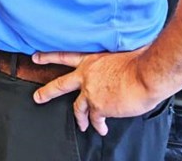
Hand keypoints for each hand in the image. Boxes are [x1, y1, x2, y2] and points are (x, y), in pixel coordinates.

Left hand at [32, 46, 160, 135]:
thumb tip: (119, 63)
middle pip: (60, 85)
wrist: (146, 75)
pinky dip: (98, 125)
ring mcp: (91, 92)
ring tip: (80, 125)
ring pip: (78, 108)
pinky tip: (101, 129)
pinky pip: (95, 120)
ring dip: (79, 118)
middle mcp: (87, 76)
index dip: (49, 57)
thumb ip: (112, 61)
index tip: (36, 57)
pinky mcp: (99, 107)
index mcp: (91, 60)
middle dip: (47, 92)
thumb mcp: (120, 53)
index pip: (65, 56)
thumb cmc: (139, 61)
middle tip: (38, 97)